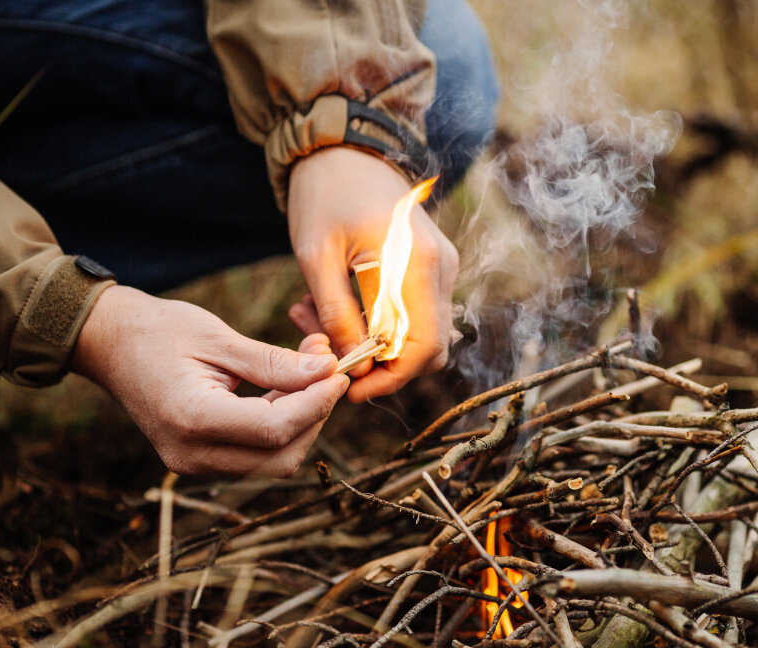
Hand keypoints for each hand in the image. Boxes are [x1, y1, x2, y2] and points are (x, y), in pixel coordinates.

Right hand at [69, 286, 348, 475]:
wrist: (106, 343)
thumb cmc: (158, 331)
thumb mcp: (219, 339)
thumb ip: (275, 362)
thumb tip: (327, 370)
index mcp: (193, 420)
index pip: (275, 429)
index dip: (317, 403)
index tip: (337, 370)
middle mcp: (191, 455)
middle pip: (281, 456)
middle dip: (314, 416)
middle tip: (326, 370)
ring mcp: (192, 464)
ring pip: (272, 461)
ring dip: (300, 422)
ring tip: (306, 373)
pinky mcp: (197, 460)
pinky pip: (254, 456)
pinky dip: (279, 427)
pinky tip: (284, 390)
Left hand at [287, 147, 458, 401]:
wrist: (344, 148)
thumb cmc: (325, 193)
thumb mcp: (316, 256)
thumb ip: (336, 314)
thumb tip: (351, 364)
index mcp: (416, 263)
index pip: (422, 348)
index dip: (389, 379)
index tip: (349, 388)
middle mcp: (441, 268)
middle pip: (430, 350)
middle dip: (382, 368)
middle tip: (330, 359)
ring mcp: (441, 268)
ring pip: (422, 337)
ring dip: (376, 348)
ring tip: (319, 326)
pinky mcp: (432, 268)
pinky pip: (416, 316)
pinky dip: (381, 328)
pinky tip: (338, 311)